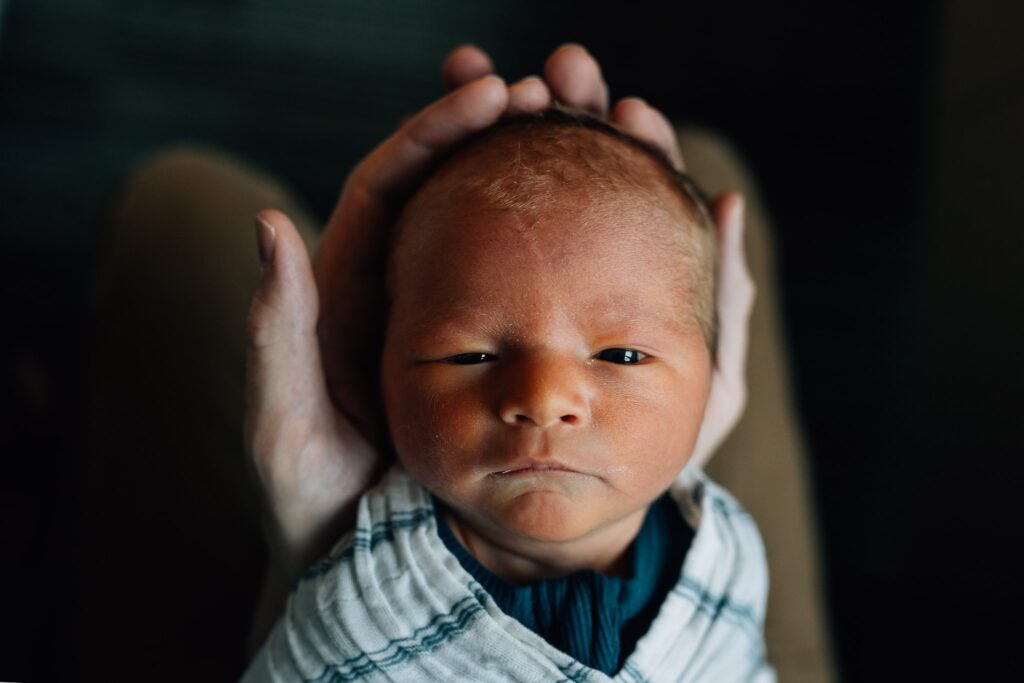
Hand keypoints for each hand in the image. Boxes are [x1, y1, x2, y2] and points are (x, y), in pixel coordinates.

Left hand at [245, 44, 753, 584]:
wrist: (364, 572)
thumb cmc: (314, 507)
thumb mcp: (286, 426)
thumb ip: (277, 335)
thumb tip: (267, 223)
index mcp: (351, 292)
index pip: (391, 184)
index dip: (439, 132)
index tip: (495, 95)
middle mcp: (406, 292)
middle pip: (453, 187)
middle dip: (503, 130)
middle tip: (563, 86)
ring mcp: (459, 323)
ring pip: (504, 229)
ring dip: (547, 174)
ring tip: (610, 128)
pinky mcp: (500, 359)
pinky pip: (541, 289)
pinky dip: (577, 248)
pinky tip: (624, 221)